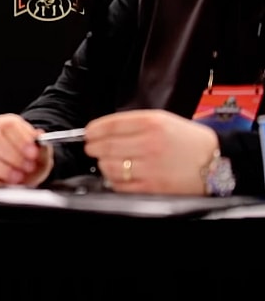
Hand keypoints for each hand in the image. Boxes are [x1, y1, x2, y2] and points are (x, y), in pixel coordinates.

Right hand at [0, 113, 52, 189]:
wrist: (22, 177)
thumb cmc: (29, 163)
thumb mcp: (40, 155)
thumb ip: (42, 148)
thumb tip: (40, 139)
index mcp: (3, 125)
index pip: (7, 125)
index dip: (21, 139)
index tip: (33, 153)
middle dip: (11, 156)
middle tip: (26, 167)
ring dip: (0, 169)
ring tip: (16, 178)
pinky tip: (2, 186)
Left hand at [84, 109, 218, 194]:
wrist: (217, 164)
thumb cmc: (189, 142)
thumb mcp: (164, 120)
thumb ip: (134, 123)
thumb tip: (102, 130)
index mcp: (151, 123)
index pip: (109, 125)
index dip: (93, 130)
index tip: (88, 134)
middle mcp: (149, 143)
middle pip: (104, 146)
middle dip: (93, 147)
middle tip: (92, 148)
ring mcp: (150, 167)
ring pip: (108, 166)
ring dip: (103, 164)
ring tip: (108, 162)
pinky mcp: (152, 187)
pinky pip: (119, 184)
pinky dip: (114, 180)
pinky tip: (119, 175)